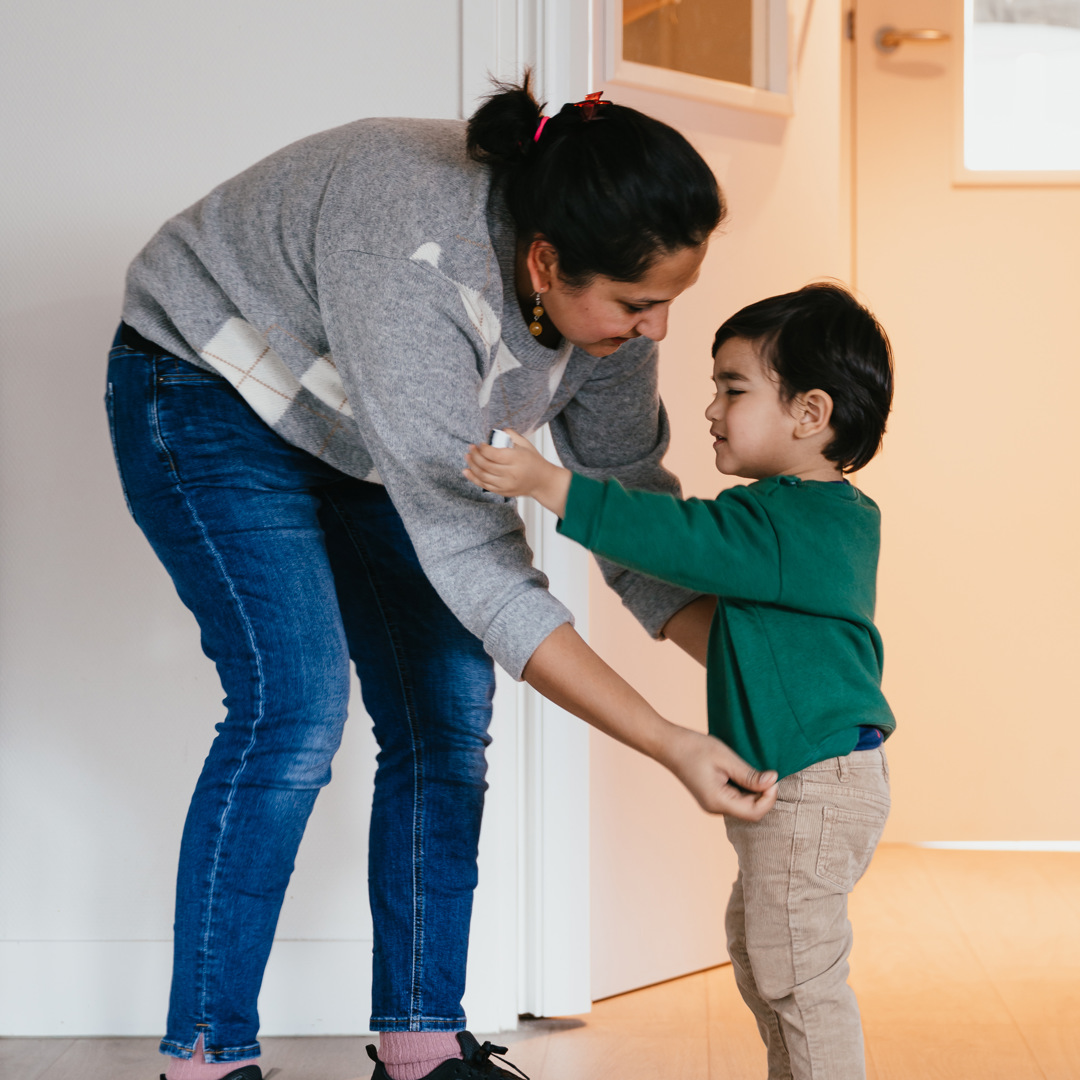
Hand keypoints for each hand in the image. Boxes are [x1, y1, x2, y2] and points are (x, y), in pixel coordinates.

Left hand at [464, 429, 571, 516]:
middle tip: (470, 448)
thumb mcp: (526, 445)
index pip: (493, 454)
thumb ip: (512, 435)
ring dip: (472, 466)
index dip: (483, 448)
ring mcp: (506, 484)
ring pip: (483, 476)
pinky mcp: (503, 491)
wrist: (543, 481)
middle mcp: (511, 473)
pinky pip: (484, 485)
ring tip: (467, 457)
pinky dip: (473, 478)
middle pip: (486, 465)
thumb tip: (499, 430)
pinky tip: (467, 471)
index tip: (480, 444)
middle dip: (475, 455)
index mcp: (516, 459)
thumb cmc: (534, 462)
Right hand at [660, 725, 777, 819]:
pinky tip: (743, 773)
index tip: (773, 777)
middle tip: (767, 772)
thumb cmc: (694, 748)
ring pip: (743, 806)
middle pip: (750, 811)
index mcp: (717, 801)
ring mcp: (712, 803)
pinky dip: (744, 789)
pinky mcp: (711, 796)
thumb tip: (773, 781)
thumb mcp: (725, 758)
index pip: (754, 812)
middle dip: (763, 795)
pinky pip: (735, 799)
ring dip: (754, 791)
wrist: (668, 744)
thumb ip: (749, 774)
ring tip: (755, 771)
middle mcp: (714, 808)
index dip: (769, 798)